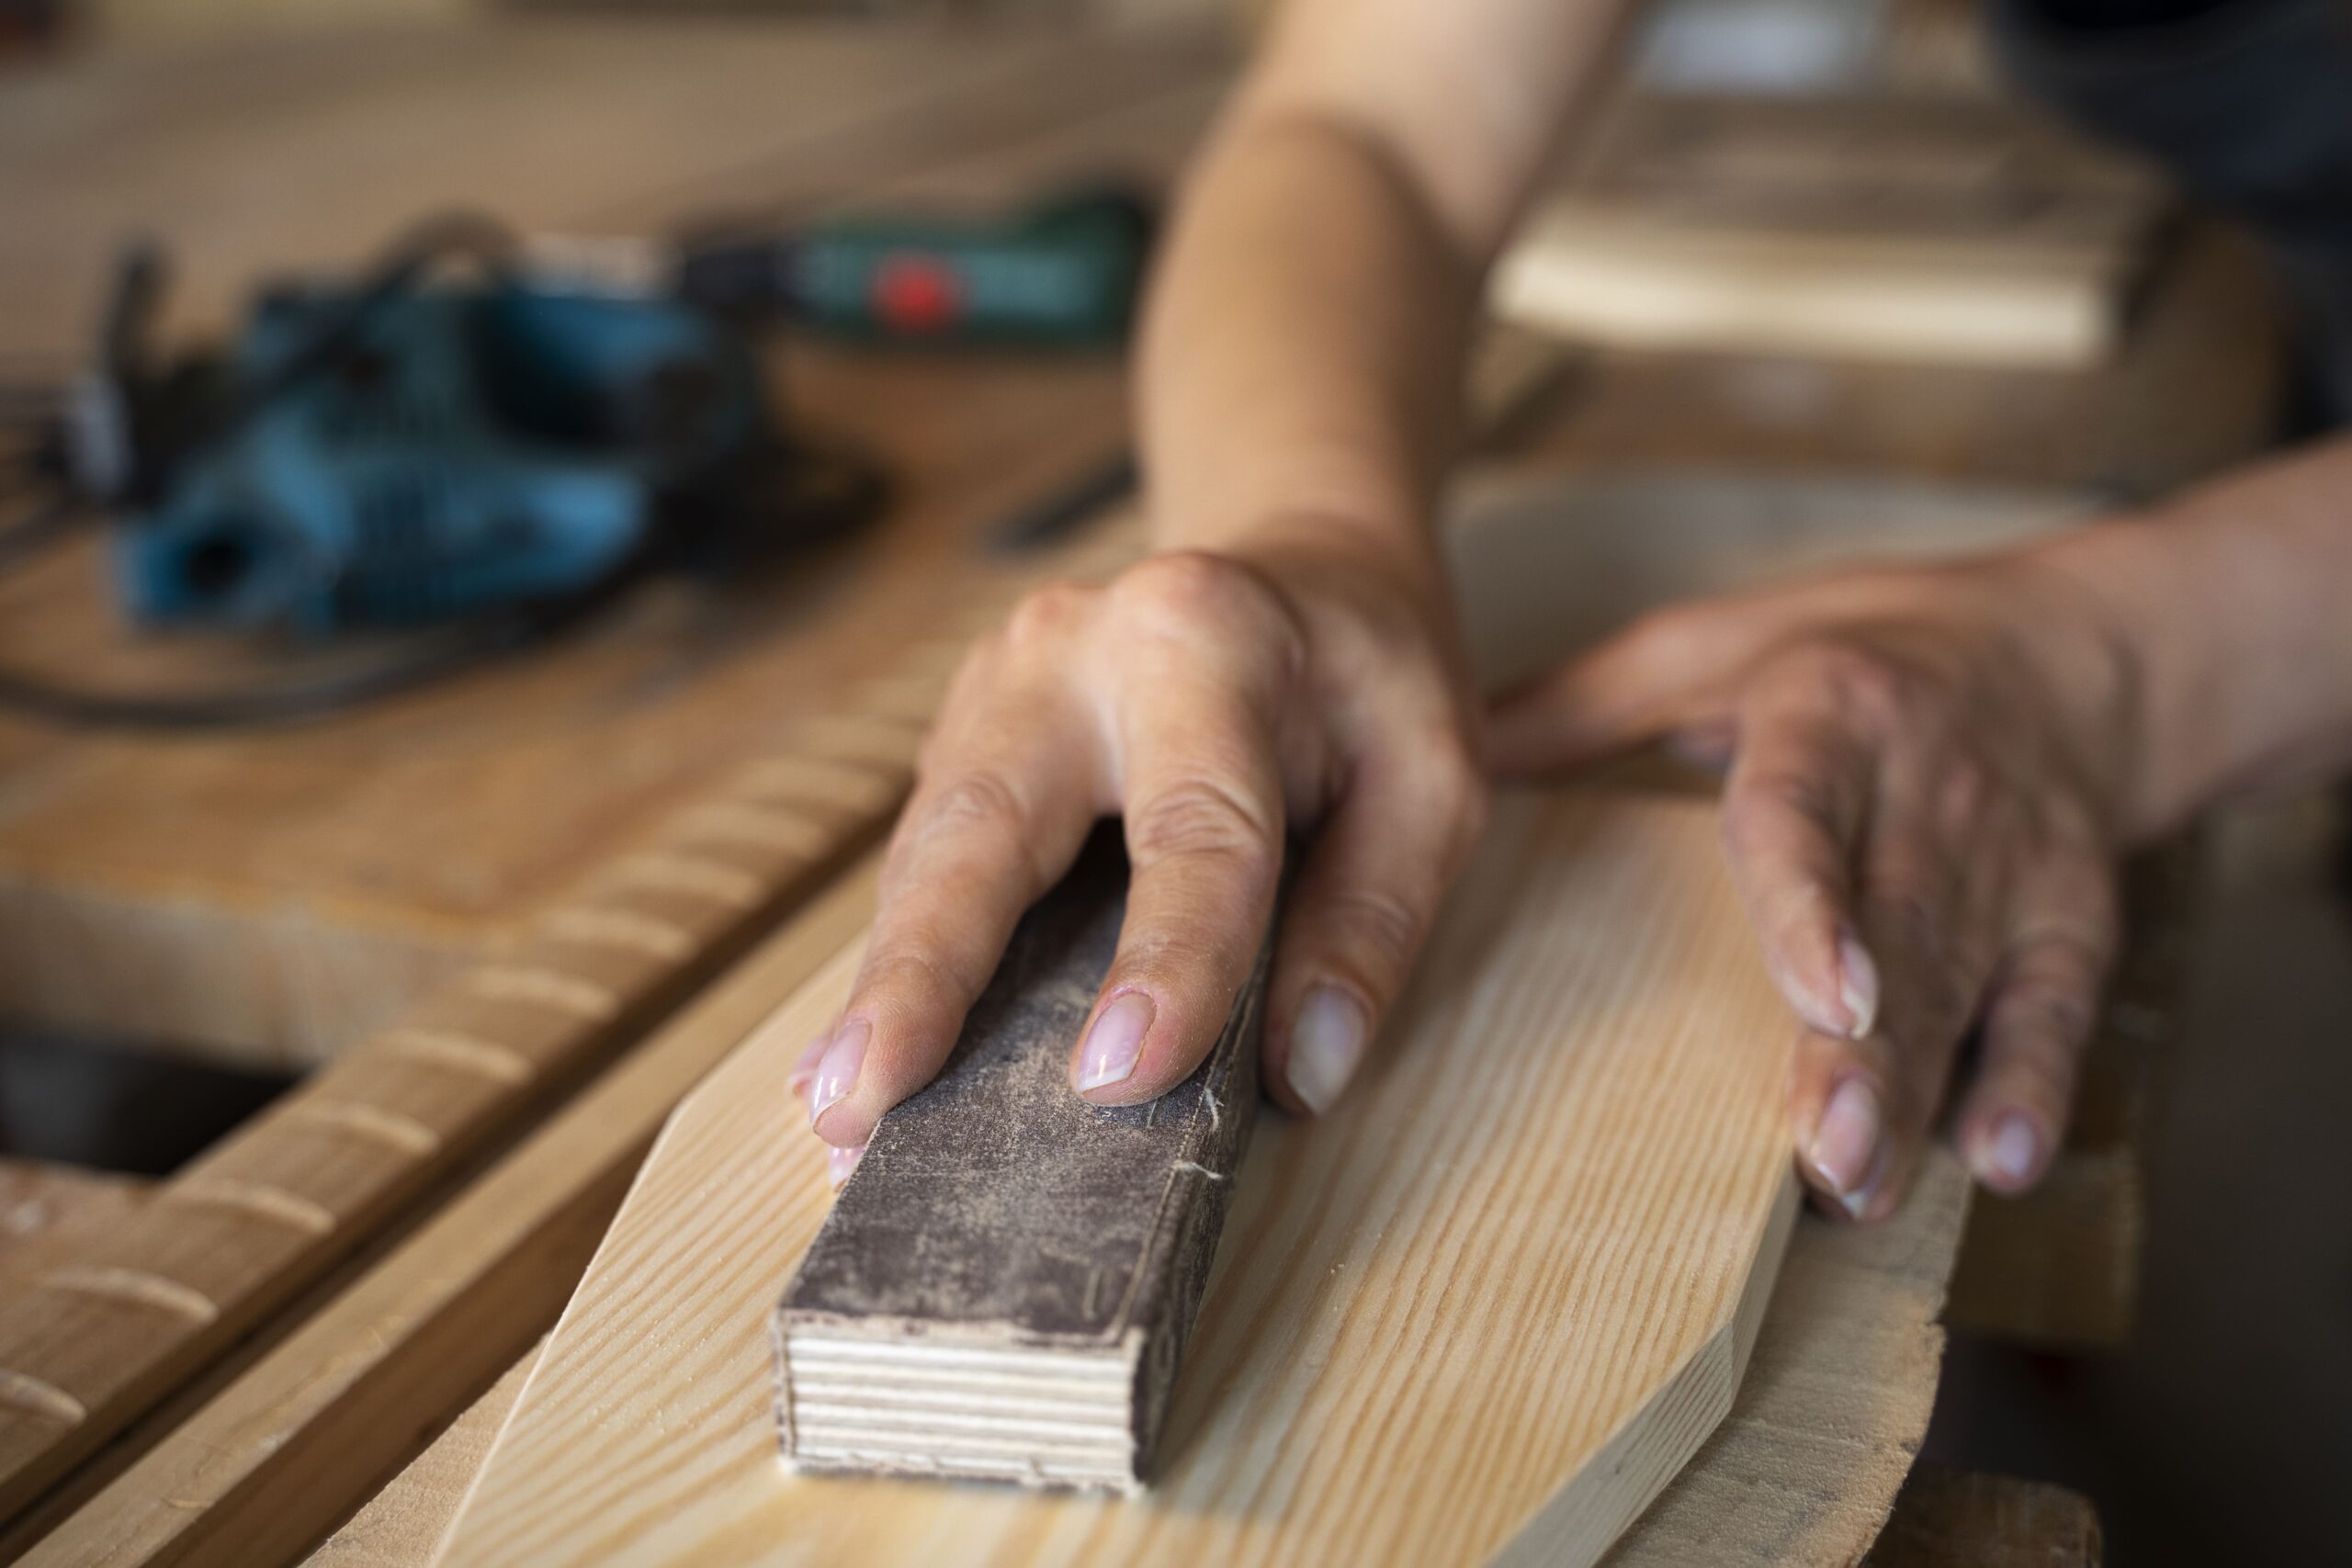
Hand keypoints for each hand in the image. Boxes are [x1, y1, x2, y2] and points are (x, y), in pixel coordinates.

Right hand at [803, 541, 1487, 1160]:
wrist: (1297, 570)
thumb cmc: (1364, 680)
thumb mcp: (1430, 778)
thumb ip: (1375, 922)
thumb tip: (1304, 1070)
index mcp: (1208, 638)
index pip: (1193, 826)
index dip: (1165, 956)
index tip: (1116, 1077)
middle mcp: (1073, 649)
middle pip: (985, 825)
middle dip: (920, 973)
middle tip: (856, 1103)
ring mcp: (997, 691)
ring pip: (928, 856)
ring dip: (883, 994)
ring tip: (841, 1119)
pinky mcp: (964, 741)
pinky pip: (924, 866)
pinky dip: (895, 969)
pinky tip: (856, 1065)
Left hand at [1487, 551, 2141, 1217]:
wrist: (2070, 652)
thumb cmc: (1853, 653)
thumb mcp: (1712, 643)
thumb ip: (1584, 704)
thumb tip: (1449, 754)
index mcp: (1828, 714)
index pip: (1807, 817)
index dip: (1811, 908)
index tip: (1820, 997)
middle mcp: (1929, 788)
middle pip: (1893, 929)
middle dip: (1863, 1052)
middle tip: (1821, 1154)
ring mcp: (2011, 860)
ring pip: (1963, 985)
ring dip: (1918, 1091)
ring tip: (1861, 1185)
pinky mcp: (2075, 915)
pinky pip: (2058, 1005)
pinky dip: (2038, 1082)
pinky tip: (2000, 1161)